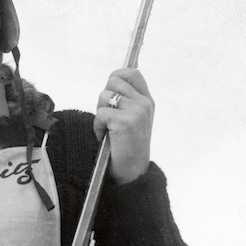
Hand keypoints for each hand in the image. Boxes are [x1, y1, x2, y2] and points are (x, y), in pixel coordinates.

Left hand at [92, 67, 153, 184]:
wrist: (132, 173)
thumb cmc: (126, 146)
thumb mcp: (132, 118)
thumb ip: (126, 99)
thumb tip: (113, 78)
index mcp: (147, 100)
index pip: (131, 72)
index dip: (116, 76)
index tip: (111, 91)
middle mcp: (144, 103)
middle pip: (112, 81)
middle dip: (104, 98)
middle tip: (109, 118)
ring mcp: (136, 111)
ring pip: (104, 96)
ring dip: (99, 114)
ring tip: (108, 130)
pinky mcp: (125, 122)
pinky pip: (100, 113)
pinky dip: (97, 126)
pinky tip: (106, 137)